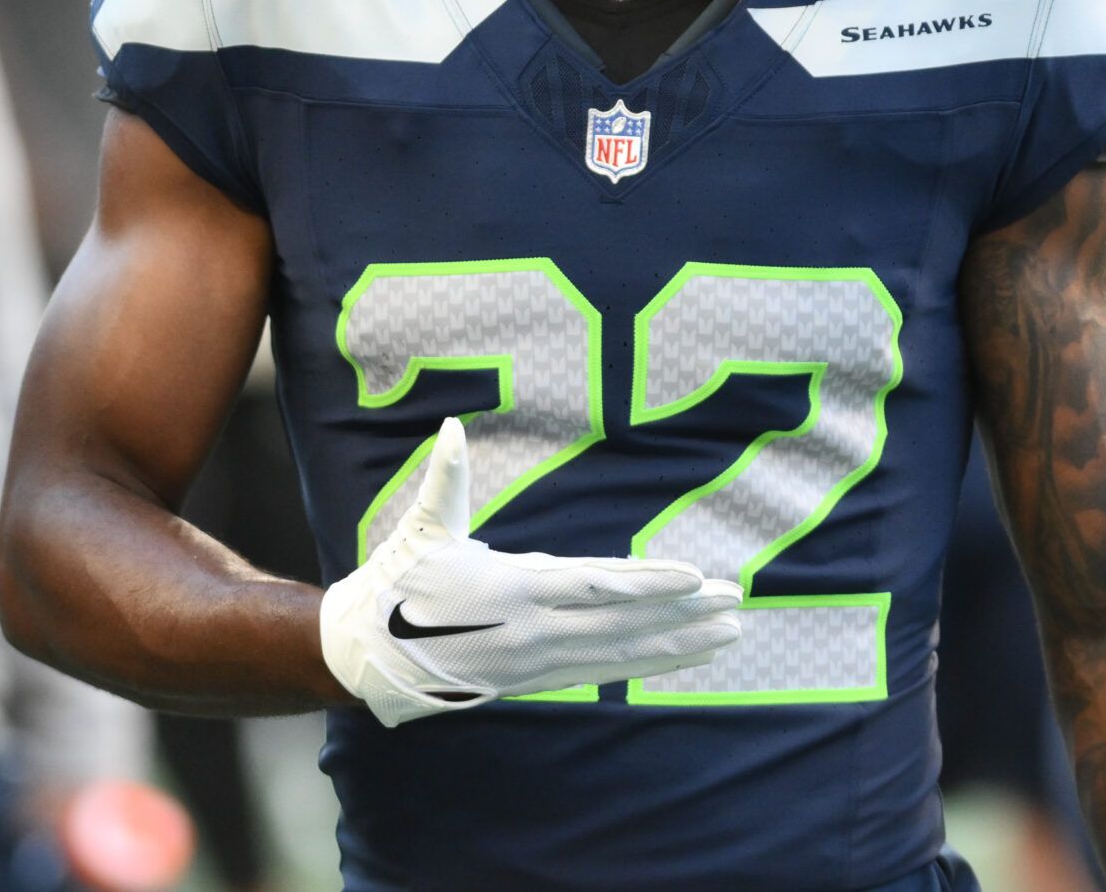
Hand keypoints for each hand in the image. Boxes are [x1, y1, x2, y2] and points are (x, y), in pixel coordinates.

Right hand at [322, 417, 742, 725]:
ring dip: (679, 642)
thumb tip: (449, 427)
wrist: (370, 656)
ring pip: (622, 653)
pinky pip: (606, 671)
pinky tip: (685, 655)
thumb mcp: (423, 527)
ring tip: (730, 631)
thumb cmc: (400, 581)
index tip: (693, 576)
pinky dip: (650, 663)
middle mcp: (534, 630)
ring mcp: (539, 660)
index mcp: (512, 588)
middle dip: (683, 611)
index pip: (595, 587)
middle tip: (735, 600)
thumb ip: (446, 479)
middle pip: (624, 623)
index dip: (647, 583)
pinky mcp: (539, 677)